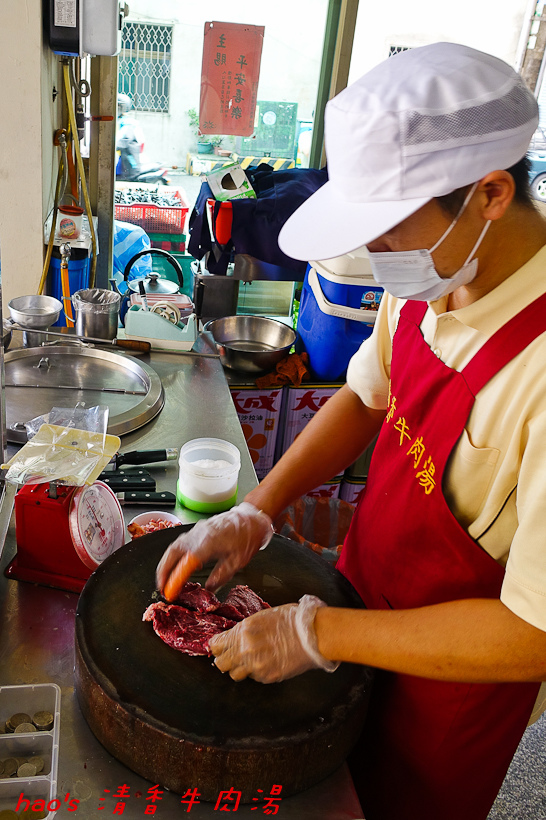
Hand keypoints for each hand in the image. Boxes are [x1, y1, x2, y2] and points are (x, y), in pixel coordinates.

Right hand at [156, 502, 273, 592]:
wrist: (252, 516)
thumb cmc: (248, 536)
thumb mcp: (238, 561)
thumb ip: (221, 576)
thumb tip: (209, 589)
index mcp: (209, 543)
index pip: (186, 563)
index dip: (176, 579)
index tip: (171, 592)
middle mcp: (198, 535)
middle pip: (173, 552)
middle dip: (163, 571)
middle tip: (161, 587)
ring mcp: (196, 530)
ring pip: (174, 547)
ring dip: (166, 563)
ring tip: (164, 579)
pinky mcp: (198, 529)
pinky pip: (180, 543)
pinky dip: (174, 555)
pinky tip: (177, 565)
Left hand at [209, 595, 339, 682]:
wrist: (313, 633)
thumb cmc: (292, 620)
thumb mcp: (262, 617)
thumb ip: (245, 630)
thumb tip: (234, 637)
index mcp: (244, 630)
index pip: (216, 645)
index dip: (218, 646)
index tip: (221, 647)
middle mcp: (246, 649)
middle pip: (221, 663)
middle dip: (226, 659)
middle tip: (234, 655)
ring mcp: (256, 665)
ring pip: (235, 674)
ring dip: (240, 668)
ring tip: (252, 660)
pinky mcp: (267, 677)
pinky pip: (254, 678)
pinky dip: (257, 672)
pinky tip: (267, 661)